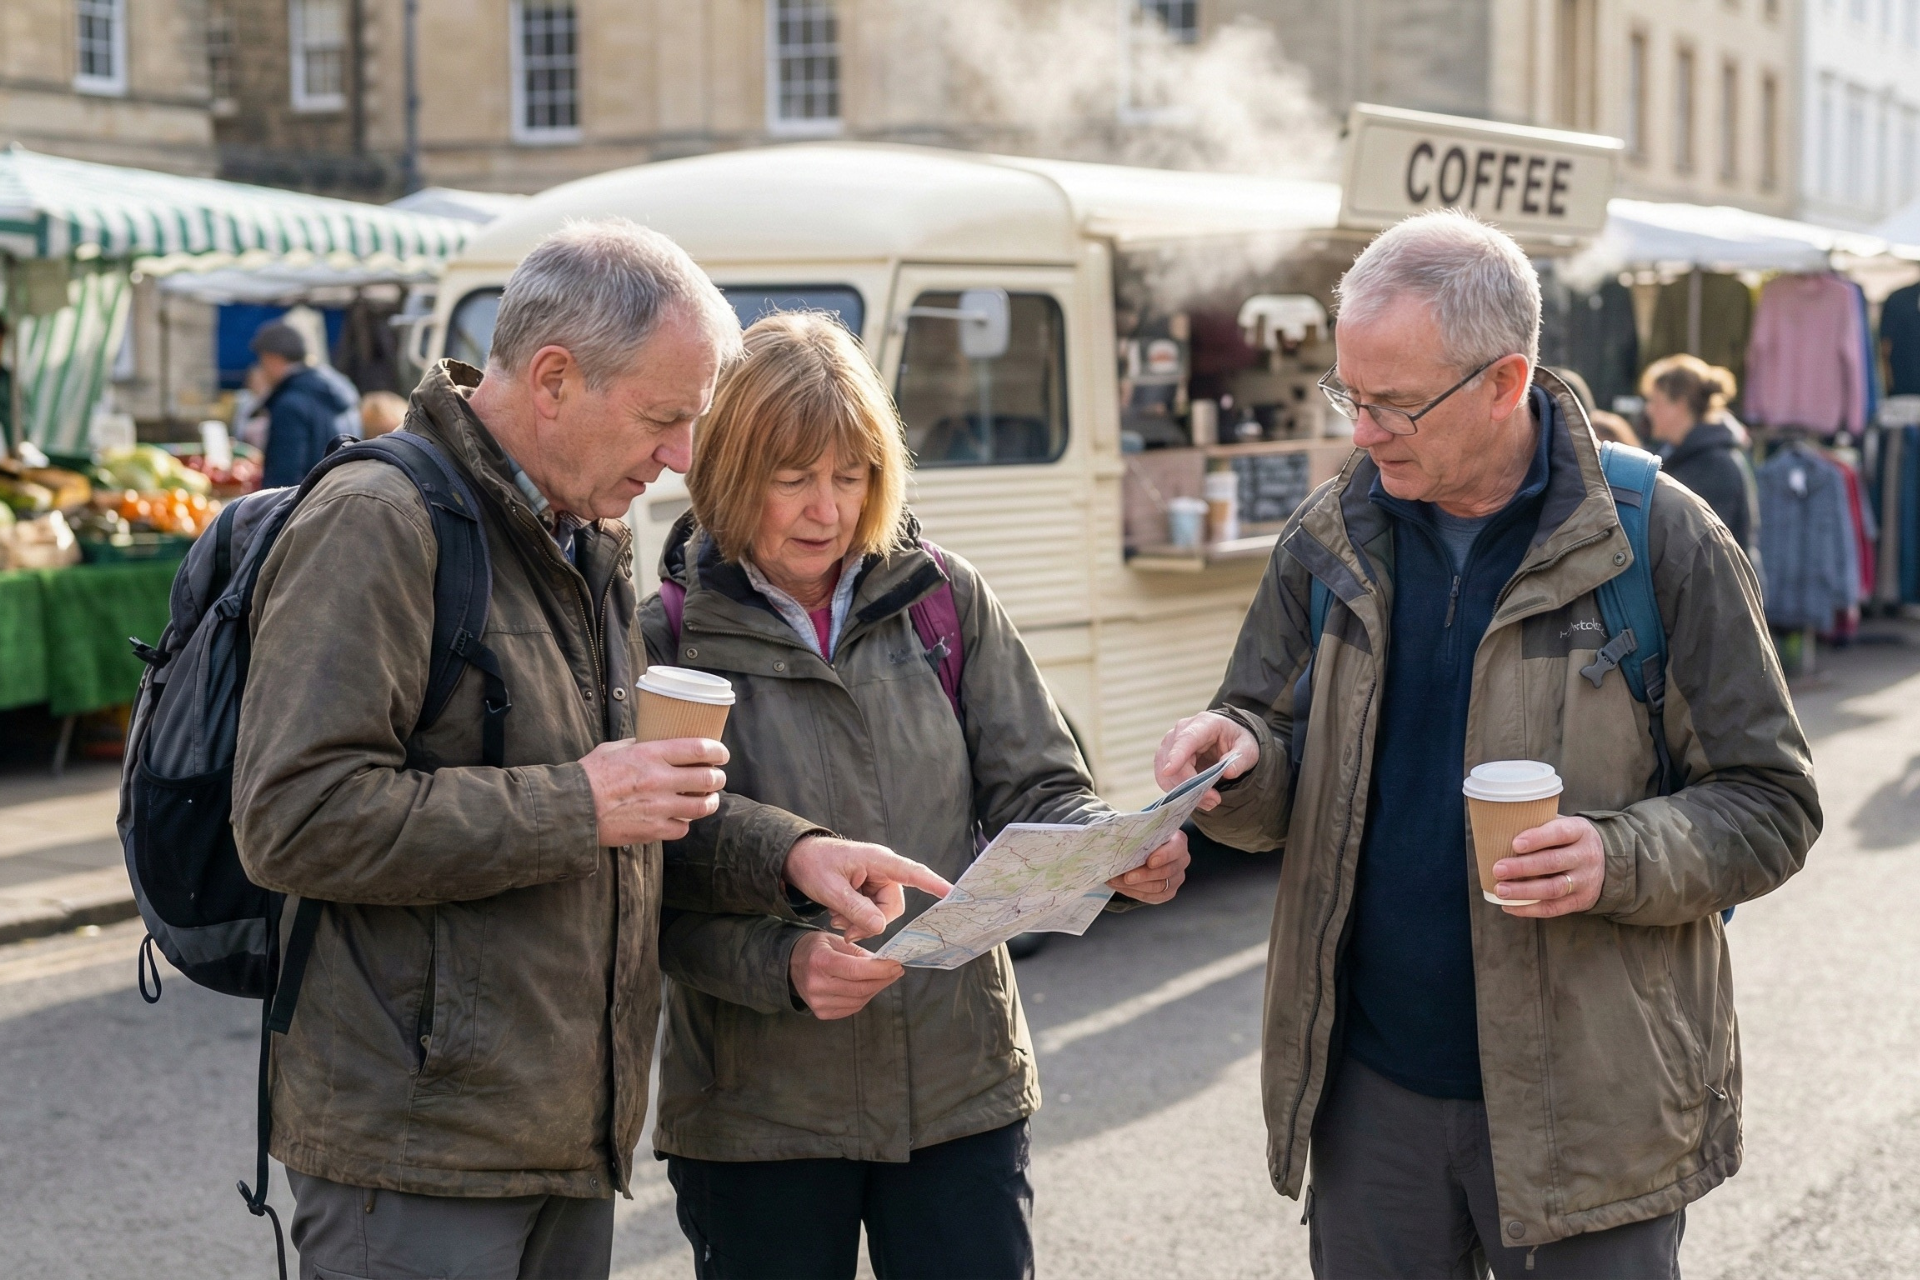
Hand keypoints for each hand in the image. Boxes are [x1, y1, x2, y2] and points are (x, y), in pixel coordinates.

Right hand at [578, 737, 727, 845]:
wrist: (572, 808)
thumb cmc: (590, 775)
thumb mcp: (614, 749)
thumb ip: (638, 745)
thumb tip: (654, 741)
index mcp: (651, 754)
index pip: (698, 748)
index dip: (717, 751)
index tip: (721, 754)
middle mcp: (659, 780)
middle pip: (708, 778)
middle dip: (718, 777)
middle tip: (717, 777)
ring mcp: (658, 807)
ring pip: (701, 806)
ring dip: (709, 801)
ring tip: (708, 799)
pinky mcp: (652, 830)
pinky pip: (682, 828)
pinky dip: (684, 823)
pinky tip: (680, 818)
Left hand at [783, 836, 951, 942]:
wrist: (797, 858)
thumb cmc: (813, 865)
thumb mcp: (830, 889)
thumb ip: (856, 909)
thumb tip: (880, 928)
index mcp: (878, 860)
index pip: (913, 873)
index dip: (934, 885)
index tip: (953, 893)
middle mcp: (884, 869)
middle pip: (893, 906)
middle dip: (871, 922)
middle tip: (846, 931)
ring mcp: (878, 879)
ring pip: (883, 913)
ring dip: (862, 922)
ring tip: (837, 920)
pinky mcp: (871, 888)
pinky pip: (874, 911)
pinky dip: (858, 919)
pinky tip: (839, 916)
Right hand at [790, 931, 905, 1018]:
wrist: (789, 965)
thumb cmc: (815, 948)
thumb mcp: (835, 940)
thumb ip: (859, 952)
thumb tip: (884, 963)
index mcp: (819, 961)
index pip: (855, 970)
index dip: (880, 970)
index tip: (896, 964)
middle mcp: (816, 984)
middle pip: (860, 988)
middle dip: (883, 979)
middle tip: (897, 970)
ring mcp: (818, 1002)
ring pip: (859, 1001)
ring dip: (876, 989)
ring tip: (886, 977)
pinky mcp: (822, 1013)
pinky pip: (852, 1008)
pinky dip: (865, 998)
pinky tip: (870, 987)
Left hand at [1109, 829, 1189, 903]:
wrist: (1144, 850)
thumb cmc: (1144, 837)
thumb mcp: (1144, 831)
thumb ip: (1139, 834)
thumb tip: (1121, 840)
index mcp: (1178, 842)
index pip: (1176, 849)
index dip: (1164, 856)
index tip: (1150, 861)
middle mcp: (1181, 861)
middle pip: (1166, 872)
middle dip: (1144, 875)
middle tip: (1126, 877)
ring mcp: (1176, 878)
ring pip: (1158, 887)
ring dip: (1135, 886)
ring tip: (1115, 881)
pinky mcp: (1168, 892)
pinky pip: (1152, 897)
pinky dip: (1134, 893)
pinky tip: (1120, 886)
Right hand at [1153, 712, 1257, 811]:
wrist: (1228, 737)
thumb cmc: (1237, 740)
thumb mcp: (1247, 748)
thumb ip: (1240, 760)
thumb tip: (1228, 772)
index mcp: (1204, 723)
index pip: (1186, 739)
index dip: (1176, 755)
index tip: (1169, 771)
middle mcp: (1182, 730)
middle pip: (1173, 760)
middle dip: (1190, 785)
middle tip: (1214, 800)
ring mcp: (1170, 743)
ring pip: (1165, 773)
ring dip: (1184, 792)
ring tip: (1209, 801)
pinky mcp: (1165, 757)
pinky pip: (1165, 779)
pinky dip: (1179, 792)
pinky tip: (1198, 797)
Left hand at [1492, 816, 1603, 916]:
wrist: (1607, 862)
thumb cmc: (1568, 840)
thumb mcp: (1563, 825)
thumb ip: (1539, 825)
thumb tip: (1499, 829)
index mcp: (1580, 831)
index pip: (1560, 833)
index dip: (1537, 838)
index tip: (1514, 844)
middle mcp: (1586, 856)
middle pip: (1553, 862)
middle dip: (1522, 867)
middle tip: (1498, 869)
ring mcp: (1585, 881)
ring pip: (1553, 889)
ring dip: (1524, 891)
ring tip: (1500, 890)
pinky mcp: (1581, 900)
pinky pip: (1554, 908)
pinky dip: (1530, 909)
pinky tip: (1509, 906)